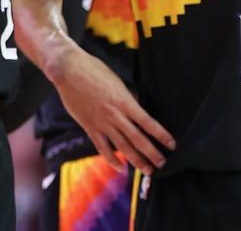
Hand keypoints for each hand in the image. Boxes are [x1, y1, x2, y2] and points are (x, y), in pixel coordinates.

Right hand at [51, 46, 174, 174]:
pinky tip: (120, 167)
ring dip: (136, 160)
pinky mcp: (89, 127)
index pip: (148, 122)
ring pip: (122, 146)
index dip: (161, 135)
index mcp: (125, 101)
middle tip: (162, 164)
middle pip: (137, 138)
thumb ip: (127, 98)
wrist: (69, 71)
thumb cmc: (94, 70)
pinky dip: (111, 159)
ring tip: (147, 170)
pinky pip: (102, 147)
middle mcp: (115, 115)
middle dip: (152, 153)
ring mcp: (101, 123)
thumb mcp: (117, 82)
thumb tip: (136, 108)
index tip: (171, 144)